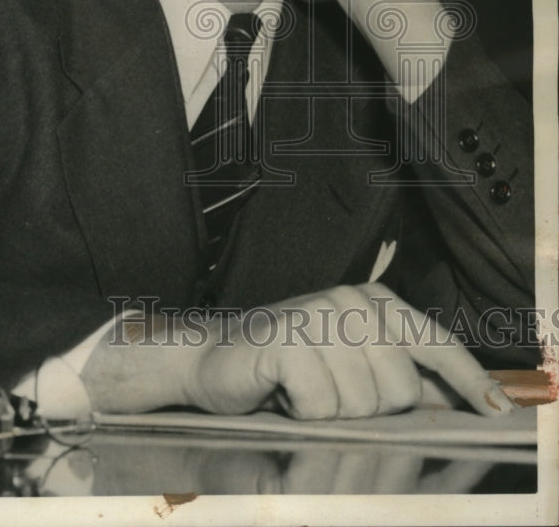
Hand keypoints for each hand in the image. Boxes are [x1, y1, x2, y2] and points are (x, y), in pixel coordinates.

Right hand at [184, 283, 512, 419]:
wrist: (214, 358)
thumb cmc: (288, 368)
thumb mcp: (351, 367)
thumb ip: (398, 377)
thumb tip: (453, 402)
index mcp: (375, 303)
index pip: (435, 341)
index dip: (470, 378)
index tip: (499, 409)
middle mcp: (351, 301)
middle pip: (402, 388)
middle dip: (370, 409)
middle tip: (331, 393)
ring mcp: (320, 315)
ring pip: (362, 404)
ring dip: (332, 414)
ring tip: (304, 391)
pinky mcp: (289, 339)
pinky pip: (322, 407)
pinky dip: (303, 413)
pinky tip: (284, 392)